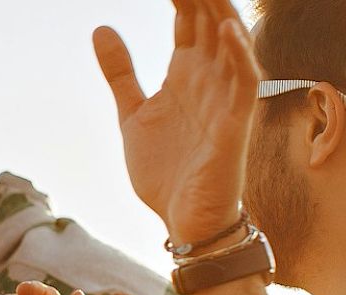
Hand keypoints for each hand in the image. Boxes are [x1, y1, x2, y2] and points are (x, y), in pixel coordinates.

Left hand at [96, 0, 261, 242]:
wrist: (184, 222)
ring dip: (219, 11)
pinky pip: (245, 83)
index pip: (187, 20)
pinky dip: (239, 54)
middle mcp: (209, 79)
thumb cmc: (166, 171)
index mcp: (186, 74)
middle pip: (210, 21)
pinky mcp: (235, 126)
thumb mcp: (132, 114)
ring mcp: (225, 99)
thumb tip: (100, 27)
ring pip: (230, 42)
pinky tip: (227, 29)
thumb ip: (120, 72)